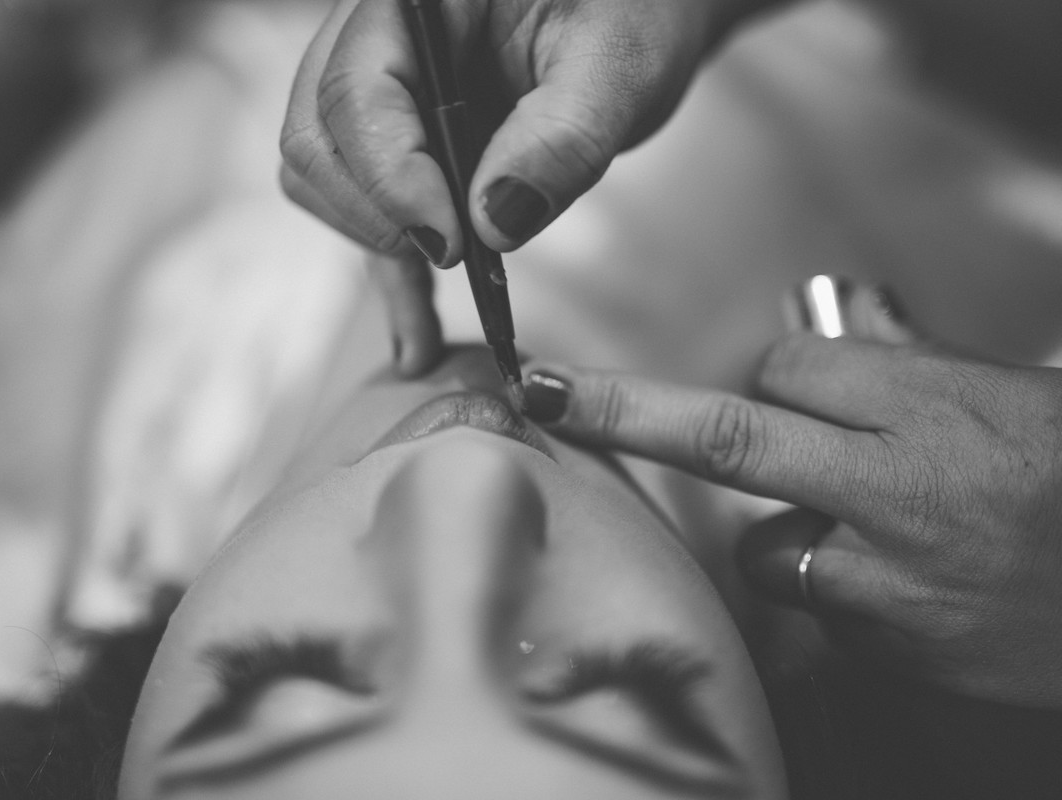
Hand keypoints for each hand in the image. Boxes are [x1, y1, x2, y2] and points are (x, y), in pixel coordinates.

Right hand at [281, 0, 770, 371]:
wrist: (631, 18)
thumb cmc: (631, 15)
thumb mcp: (618, 67)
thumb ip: (562, 136)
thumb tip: (493, 222)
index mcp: (412, 0)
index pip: (356, 91)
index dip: (392, 178)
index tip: (455, 243)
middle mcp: (374, 39)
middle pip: (316, 140)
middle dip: (379, 216)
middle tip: (459, 257)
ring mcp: (376, 93)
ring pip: (325, 181)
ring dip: (380, 249)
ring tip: (448, 301)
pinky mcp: (396, 146)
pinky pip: (366, 215)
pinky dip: (393, 278)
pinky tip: (420, 343)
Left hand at [521, 285, 1061, 707]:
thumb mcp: (1017, 396)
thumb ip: (912, 365)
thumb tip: (838, 323)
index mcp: (934, 402)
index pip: (791, 363)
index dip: (778, 373)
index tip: (780, 384)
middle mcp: (896, 484)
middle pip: (725, 434)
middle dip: (620, 407)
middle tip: (544, 389)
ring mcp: (883, 574)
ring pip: (764, 541)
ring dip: (786, 531)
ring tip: (881, 535)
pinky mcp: (884, 642)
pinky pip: (817, 604)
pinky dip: (836, 590)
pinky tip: (910, 586)